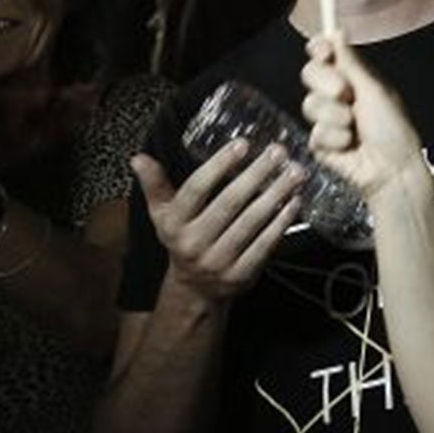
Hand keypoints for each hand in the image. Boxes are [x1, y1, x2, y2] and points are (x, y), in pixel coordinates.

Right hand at [133, 140, 303, 303]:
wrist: (194, 289)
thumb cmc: (183, 239)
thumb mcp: (164, 215)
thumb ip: (156, 185)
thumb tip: (138, 158)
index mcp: (173, 224)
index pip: (196, 189)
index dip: (219, 165)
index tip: (243, 143)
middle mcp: (193, 243)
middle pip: (229, 203)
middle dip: (256, 175)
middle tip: (279, 152)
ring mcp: (218, 261)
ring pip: (251, 222)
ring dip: (276, 194)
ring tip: (294, 172)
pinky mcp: (240, 275)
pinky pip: (264, 244)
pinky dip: (281, 221)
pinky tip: (295, 201)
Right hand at [301, 33, 427, 201]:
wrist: (391, 167)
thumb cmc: (392, 127)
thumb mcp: (373, 90)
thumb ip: (351, 63)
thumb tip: (337, 31)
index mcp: (354, 77)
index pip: (326, 54)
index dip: (319, 48)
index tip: (322, 50)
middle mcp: (337, 94)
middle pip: (310, 73)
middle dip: (325, 82)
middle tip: (345, 93)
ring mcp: (327, 118)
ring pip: (310, 104)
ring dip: (334, 115)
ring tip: (354, 127)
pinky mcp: (320, 143)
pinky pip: (315, 132)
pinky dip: (334, 138)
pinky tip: (349, 146)